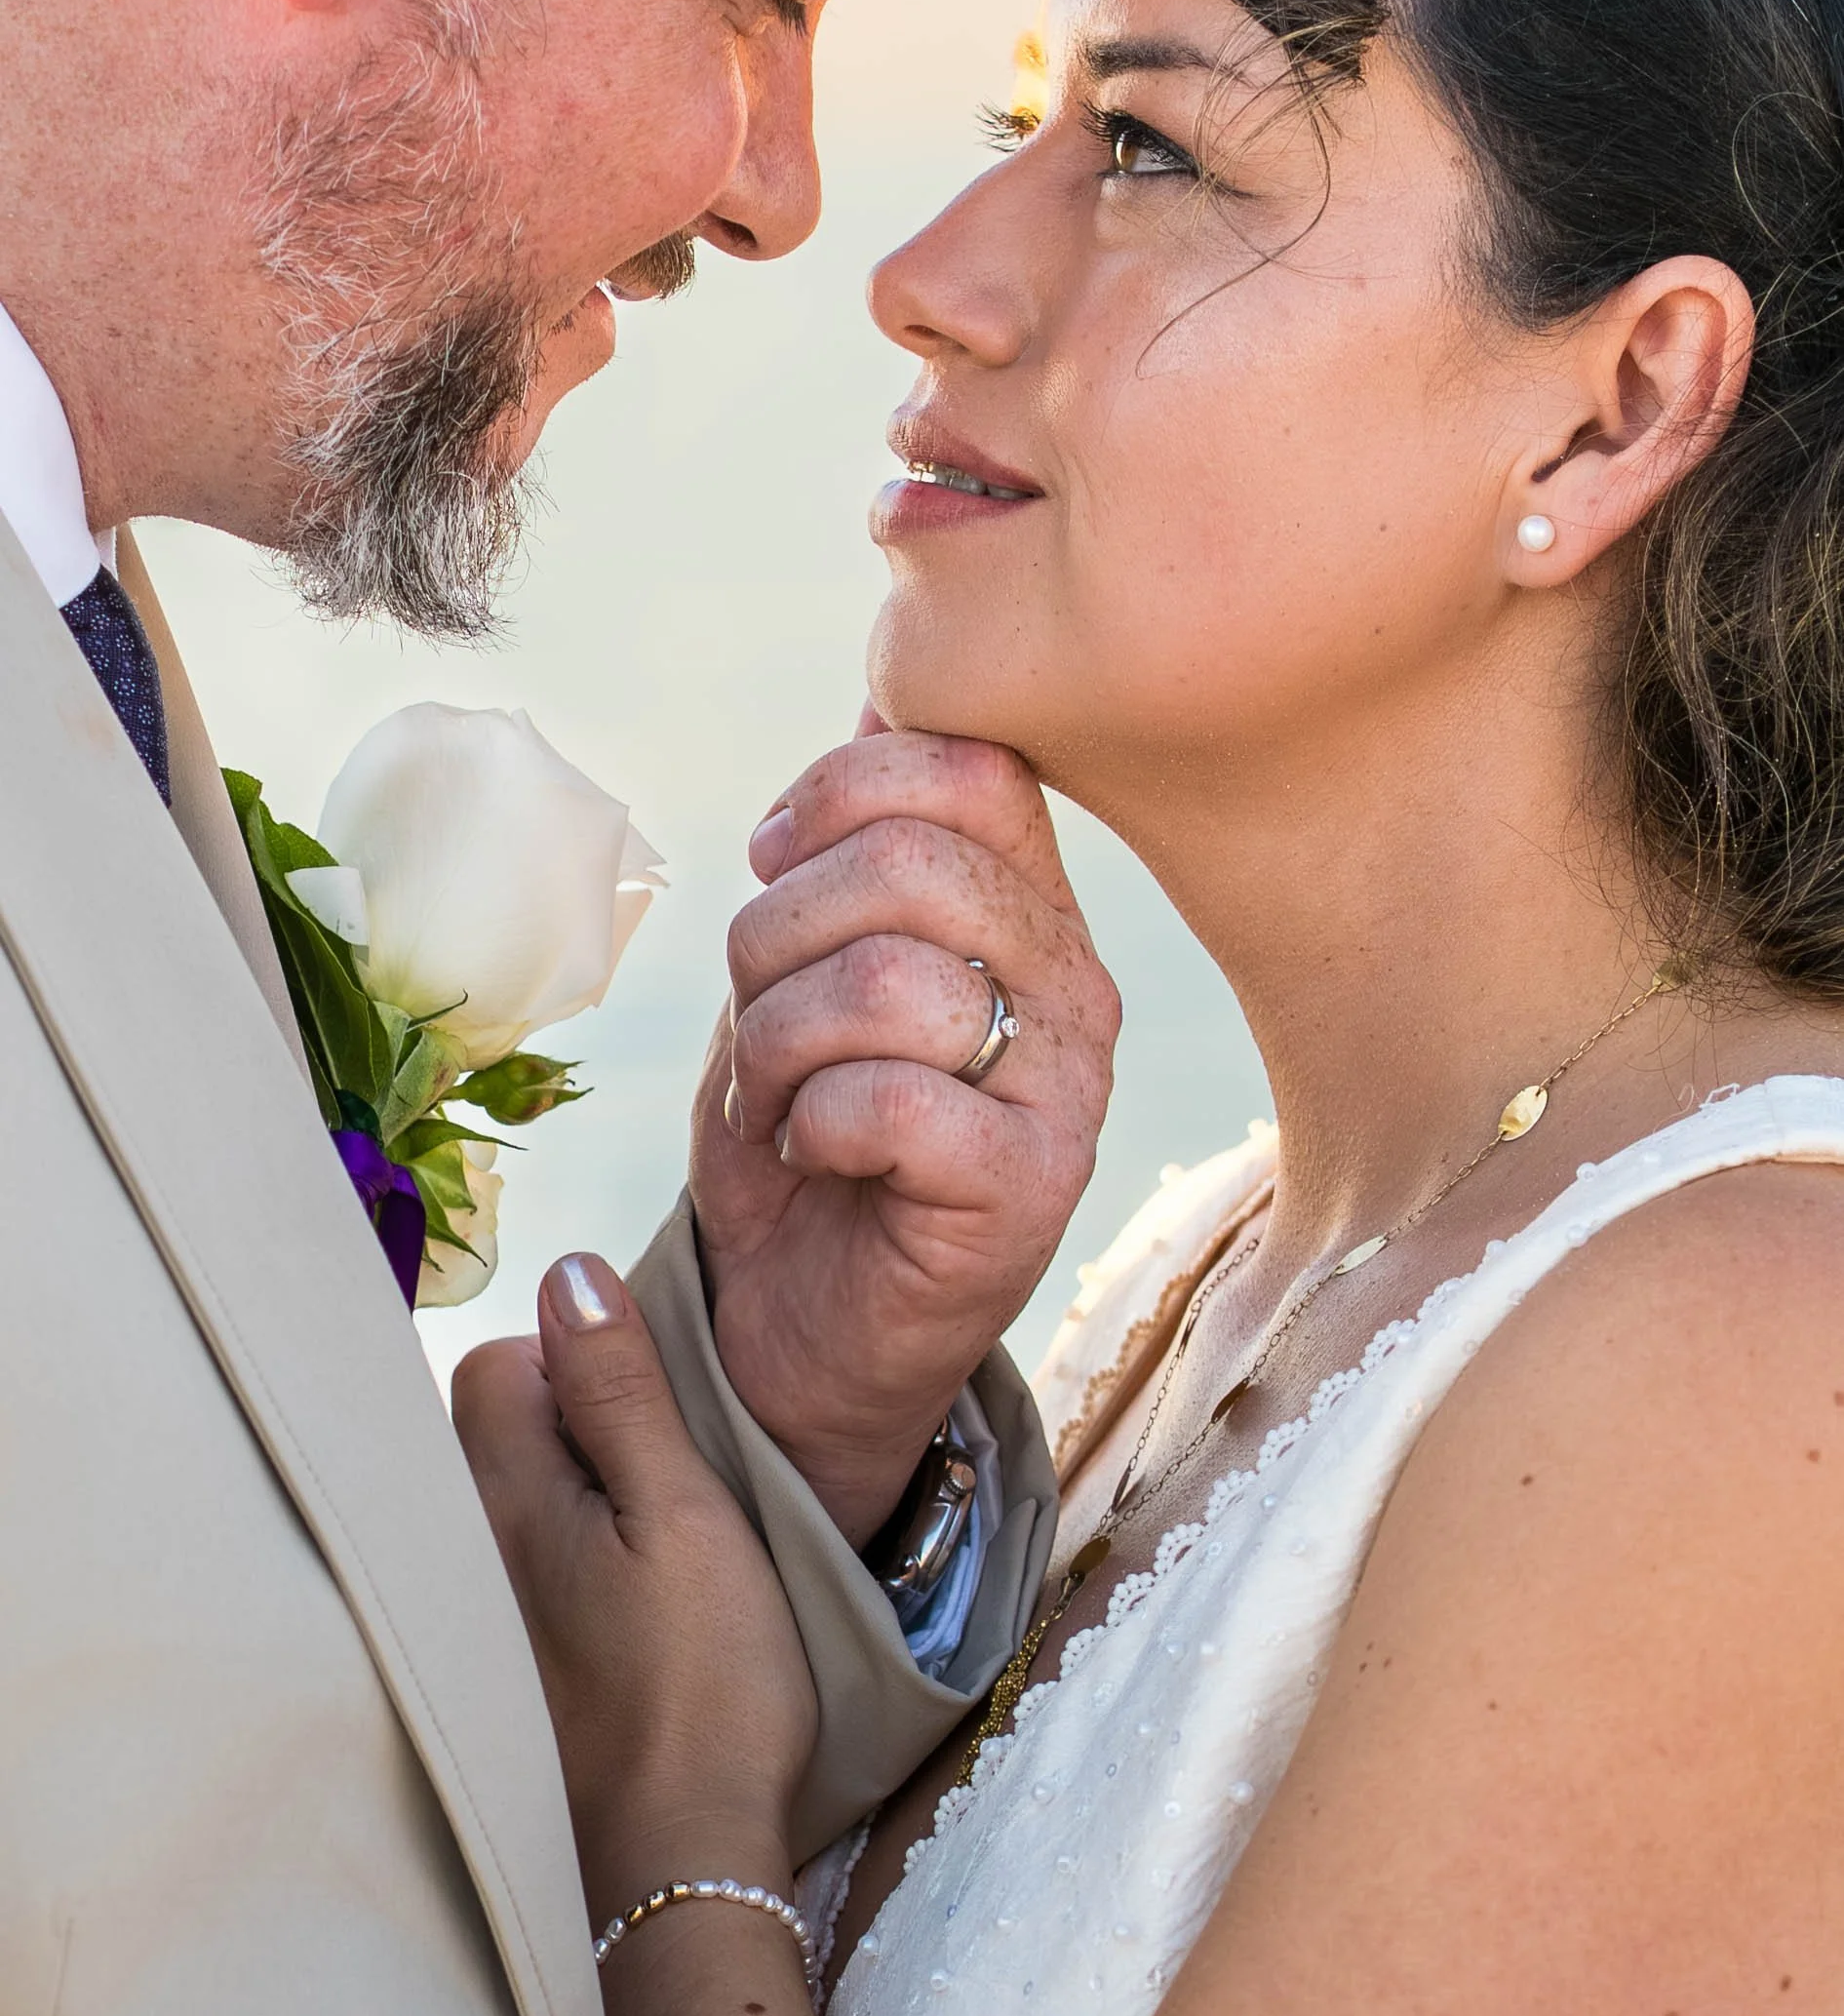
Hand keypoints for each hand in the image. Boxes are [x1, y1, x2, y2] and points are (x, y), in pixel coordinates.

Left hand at [452, 1253, 818, 1920]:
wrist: (680, 1860)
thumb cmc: (700, 1680)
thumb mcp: (685, 1510)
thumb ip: (621, 1389)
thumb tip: (569, 1273)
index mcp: (498, 1497)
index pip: (496, 1362)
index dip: (580, 1366)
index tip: (650, 1420)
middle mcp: (458, 1550)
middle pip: (491, 1430)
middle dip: (568, 1431)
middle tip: (658, 1491)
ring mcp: (469, 1622)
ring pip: (503, 1503)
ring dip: (566, 1501)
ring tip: (647, 1556)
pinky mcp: (497, 1676)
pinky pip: (513, 1574)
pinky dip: (561, 1570)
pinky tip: (622, 1617)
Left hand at [690, 726, 1120, 1545]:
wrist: (798, 1327)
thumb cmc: (802, 1131)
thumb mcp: (801, 965)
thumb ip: (850, 841)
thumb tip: (885, 687)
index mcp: (1028, 903)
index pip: (965, 769)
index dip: (834, 790)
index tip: (773, 863)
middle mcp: (1072, 980)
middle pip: (908, 864)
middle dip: (776, 933)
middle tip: (755, 1017)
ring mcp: (1066, 1086)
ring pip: (884, 980)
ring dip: (775, 1043)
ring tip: (773, 1099)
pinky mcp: (1032, 1187)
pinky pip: (886, 1098)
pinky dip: (809, 1123)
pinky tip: (816, 1154)